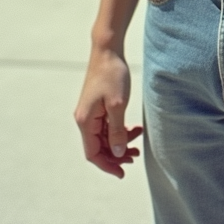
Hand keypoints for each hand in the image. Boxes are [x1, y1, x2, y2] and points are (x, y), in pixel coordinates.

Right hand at [74, 47, 142, 177]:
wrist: (108, 50)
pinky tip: (134, 128)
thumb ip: (117, 132)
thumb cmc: (112, 75)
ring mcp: (91, 113)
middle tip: (136, 156)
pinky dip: (120, 130)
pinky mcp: (97, 106)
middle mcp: (85, 119)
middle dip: (117, 154)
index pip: (93, 153)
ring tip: (138, 143)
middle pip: (99, 147)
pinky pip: (107, 126)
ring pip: (105, 137)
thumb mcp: (118, 105)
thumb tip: (117, 154)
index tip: (123, 173)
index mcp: (85, 121)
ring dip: (120, 142)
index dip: (107, 165)